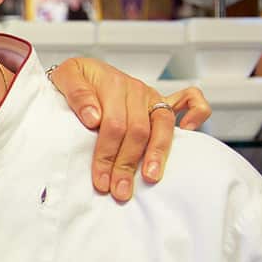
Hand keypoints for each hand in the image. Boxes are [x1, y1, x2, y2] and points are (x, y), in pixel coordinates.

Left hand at [48, 58, 211, 202]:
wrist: (80, 71)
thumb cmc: (73, 80)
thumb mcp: (64, 78)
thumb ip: (76, 95)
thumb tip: (93, 118)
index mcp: (111, 83)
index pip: (113, 124)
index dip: (106, 154)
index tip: (100, 179)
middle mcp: (134, 89)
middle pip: (137, 130)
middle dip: (127, 164)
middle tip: (119, 190)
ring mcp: (150, 95)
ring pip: (162, 124)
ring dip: (156, 154)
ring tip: (150, 178)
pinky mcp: (161, 100)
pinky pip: (190, 99)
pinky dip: (196, 114)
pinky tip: (187, 132)